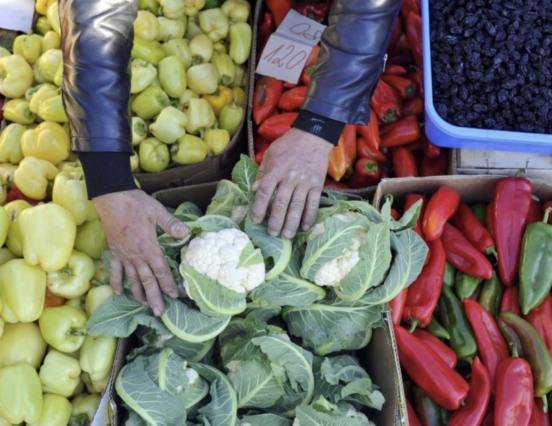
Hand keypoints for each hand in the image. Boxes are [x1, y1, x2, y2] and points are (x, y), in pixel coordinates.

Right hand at [93, 190, 188, 315]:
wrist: (111, 197)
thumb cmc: (135, 203)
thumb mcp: (157, 211)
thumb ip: (171, 224)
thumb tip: (186, 232)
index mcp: (148, 246)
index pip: (160, 270)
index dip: (168, 284)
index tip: (174, 296)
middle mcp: (136, 255)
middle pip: (147, 280)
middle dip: (154, 297)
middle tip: (160, 312)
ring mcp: (124, 254)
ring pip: (132, 279)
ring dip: (138, 294)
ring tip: (144, 306)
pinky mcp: (115, 251)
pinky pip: (116, 270)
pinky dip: (117, 282)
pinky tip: (118, 292)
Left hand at [252, 128, 332, 237]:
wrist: (313, 136)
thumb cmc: (288, 144)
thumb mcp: (271, 154)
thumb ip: (262, 172)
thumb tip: (253, 190)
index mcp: (276, 169)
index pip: (265, 192)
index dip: (259, 207)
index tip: (256, 219)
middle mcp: (289, 177)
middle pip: (281, 203)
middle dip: (275, 220)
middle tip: (272, 233)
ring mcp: (305, 182)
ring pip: (297, 206)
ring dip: (292, 222)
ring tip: (287, 235)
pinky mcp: (317, 184)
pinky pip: (313, 203)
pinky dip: (310, 216)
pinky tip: (305, 227)